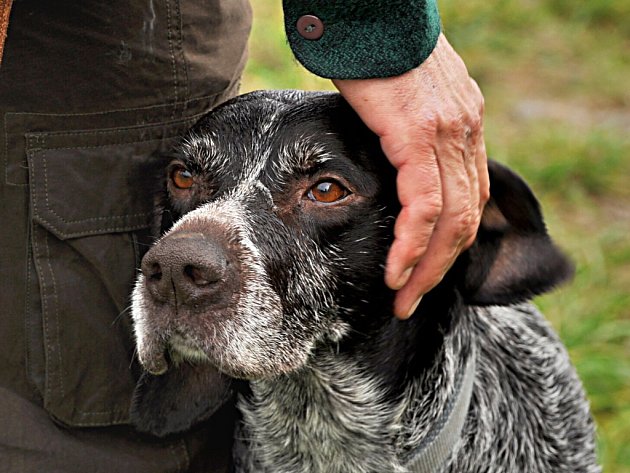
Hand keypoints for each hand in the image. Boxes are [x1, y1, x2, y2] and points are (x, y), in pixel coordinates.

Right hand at [332, 33, 488, 318]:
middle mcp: (466, 133)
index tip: (426, 269)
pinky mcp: (420, 136)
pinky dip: (413, 245)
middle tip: (414, 299)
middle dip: (441, 268)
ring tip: (403, 297)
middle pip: (467, 219)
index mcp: (464, 127)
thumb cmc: (376, 52)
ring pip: (452, 221)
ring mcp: (448, 135)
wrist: (370, 13)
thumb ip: (413, 131)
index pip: (470, 198)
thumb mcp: (407, 97)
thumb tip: (396, 156)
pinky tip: (398, 270)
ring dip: (428, 267)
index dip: (451, 241)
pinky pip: (426, 206)